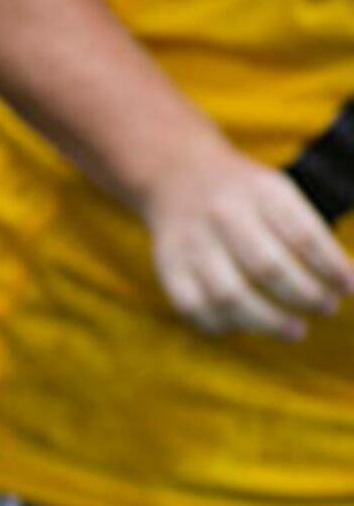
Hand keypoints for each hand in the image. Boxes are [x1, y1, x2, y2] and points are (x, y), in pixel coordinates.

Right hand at [140, 137, 353, 339]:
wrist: (176, 177)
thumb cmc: (244, 196)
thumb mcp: (279, 193)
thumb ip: (310, 234)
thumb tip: (344, 283)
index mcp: (259, 193)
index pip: (304, 237)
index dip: (333, 269)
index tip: (349, 288)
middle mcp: (222, 215)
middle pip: (268, 268)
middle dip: (306, 297)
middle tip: (326, 308)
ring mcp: (192, 243)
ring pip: (230, 296)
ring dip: (269, 321)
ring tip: (295, 329)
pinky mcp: (169, 267)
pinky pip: (195, 308)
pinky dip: (225, 325)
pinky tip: (248, 326)